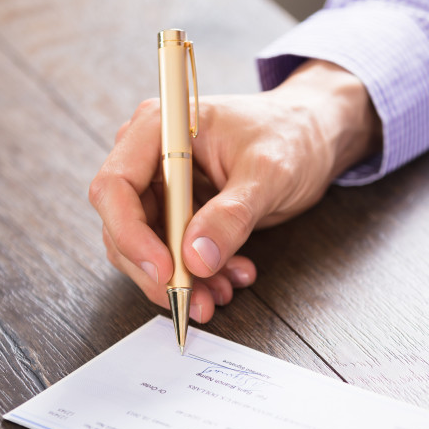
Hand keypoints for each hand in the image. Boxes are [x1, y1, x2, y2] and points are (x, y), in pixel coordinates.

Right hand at [89, 60, 379, 322]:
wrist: (312, 137)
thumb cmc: (291, 135)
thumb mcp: (268, 172)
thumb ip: (232, 214)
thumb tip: (196, 257)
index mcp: (160, 128)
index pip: (116, 186)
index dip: (131, 234)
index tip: (165, 271)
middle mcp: (149, 156)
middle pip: (123, 225)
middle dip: (158, 270)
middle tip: (193, 300)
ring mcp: (161, 187)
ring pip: (146, 249)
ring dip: (180, 280)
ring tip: (221, 291)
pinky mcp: (177, 213)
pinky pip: (172, 255)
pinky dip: (197, 275)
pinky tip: (230, 278)